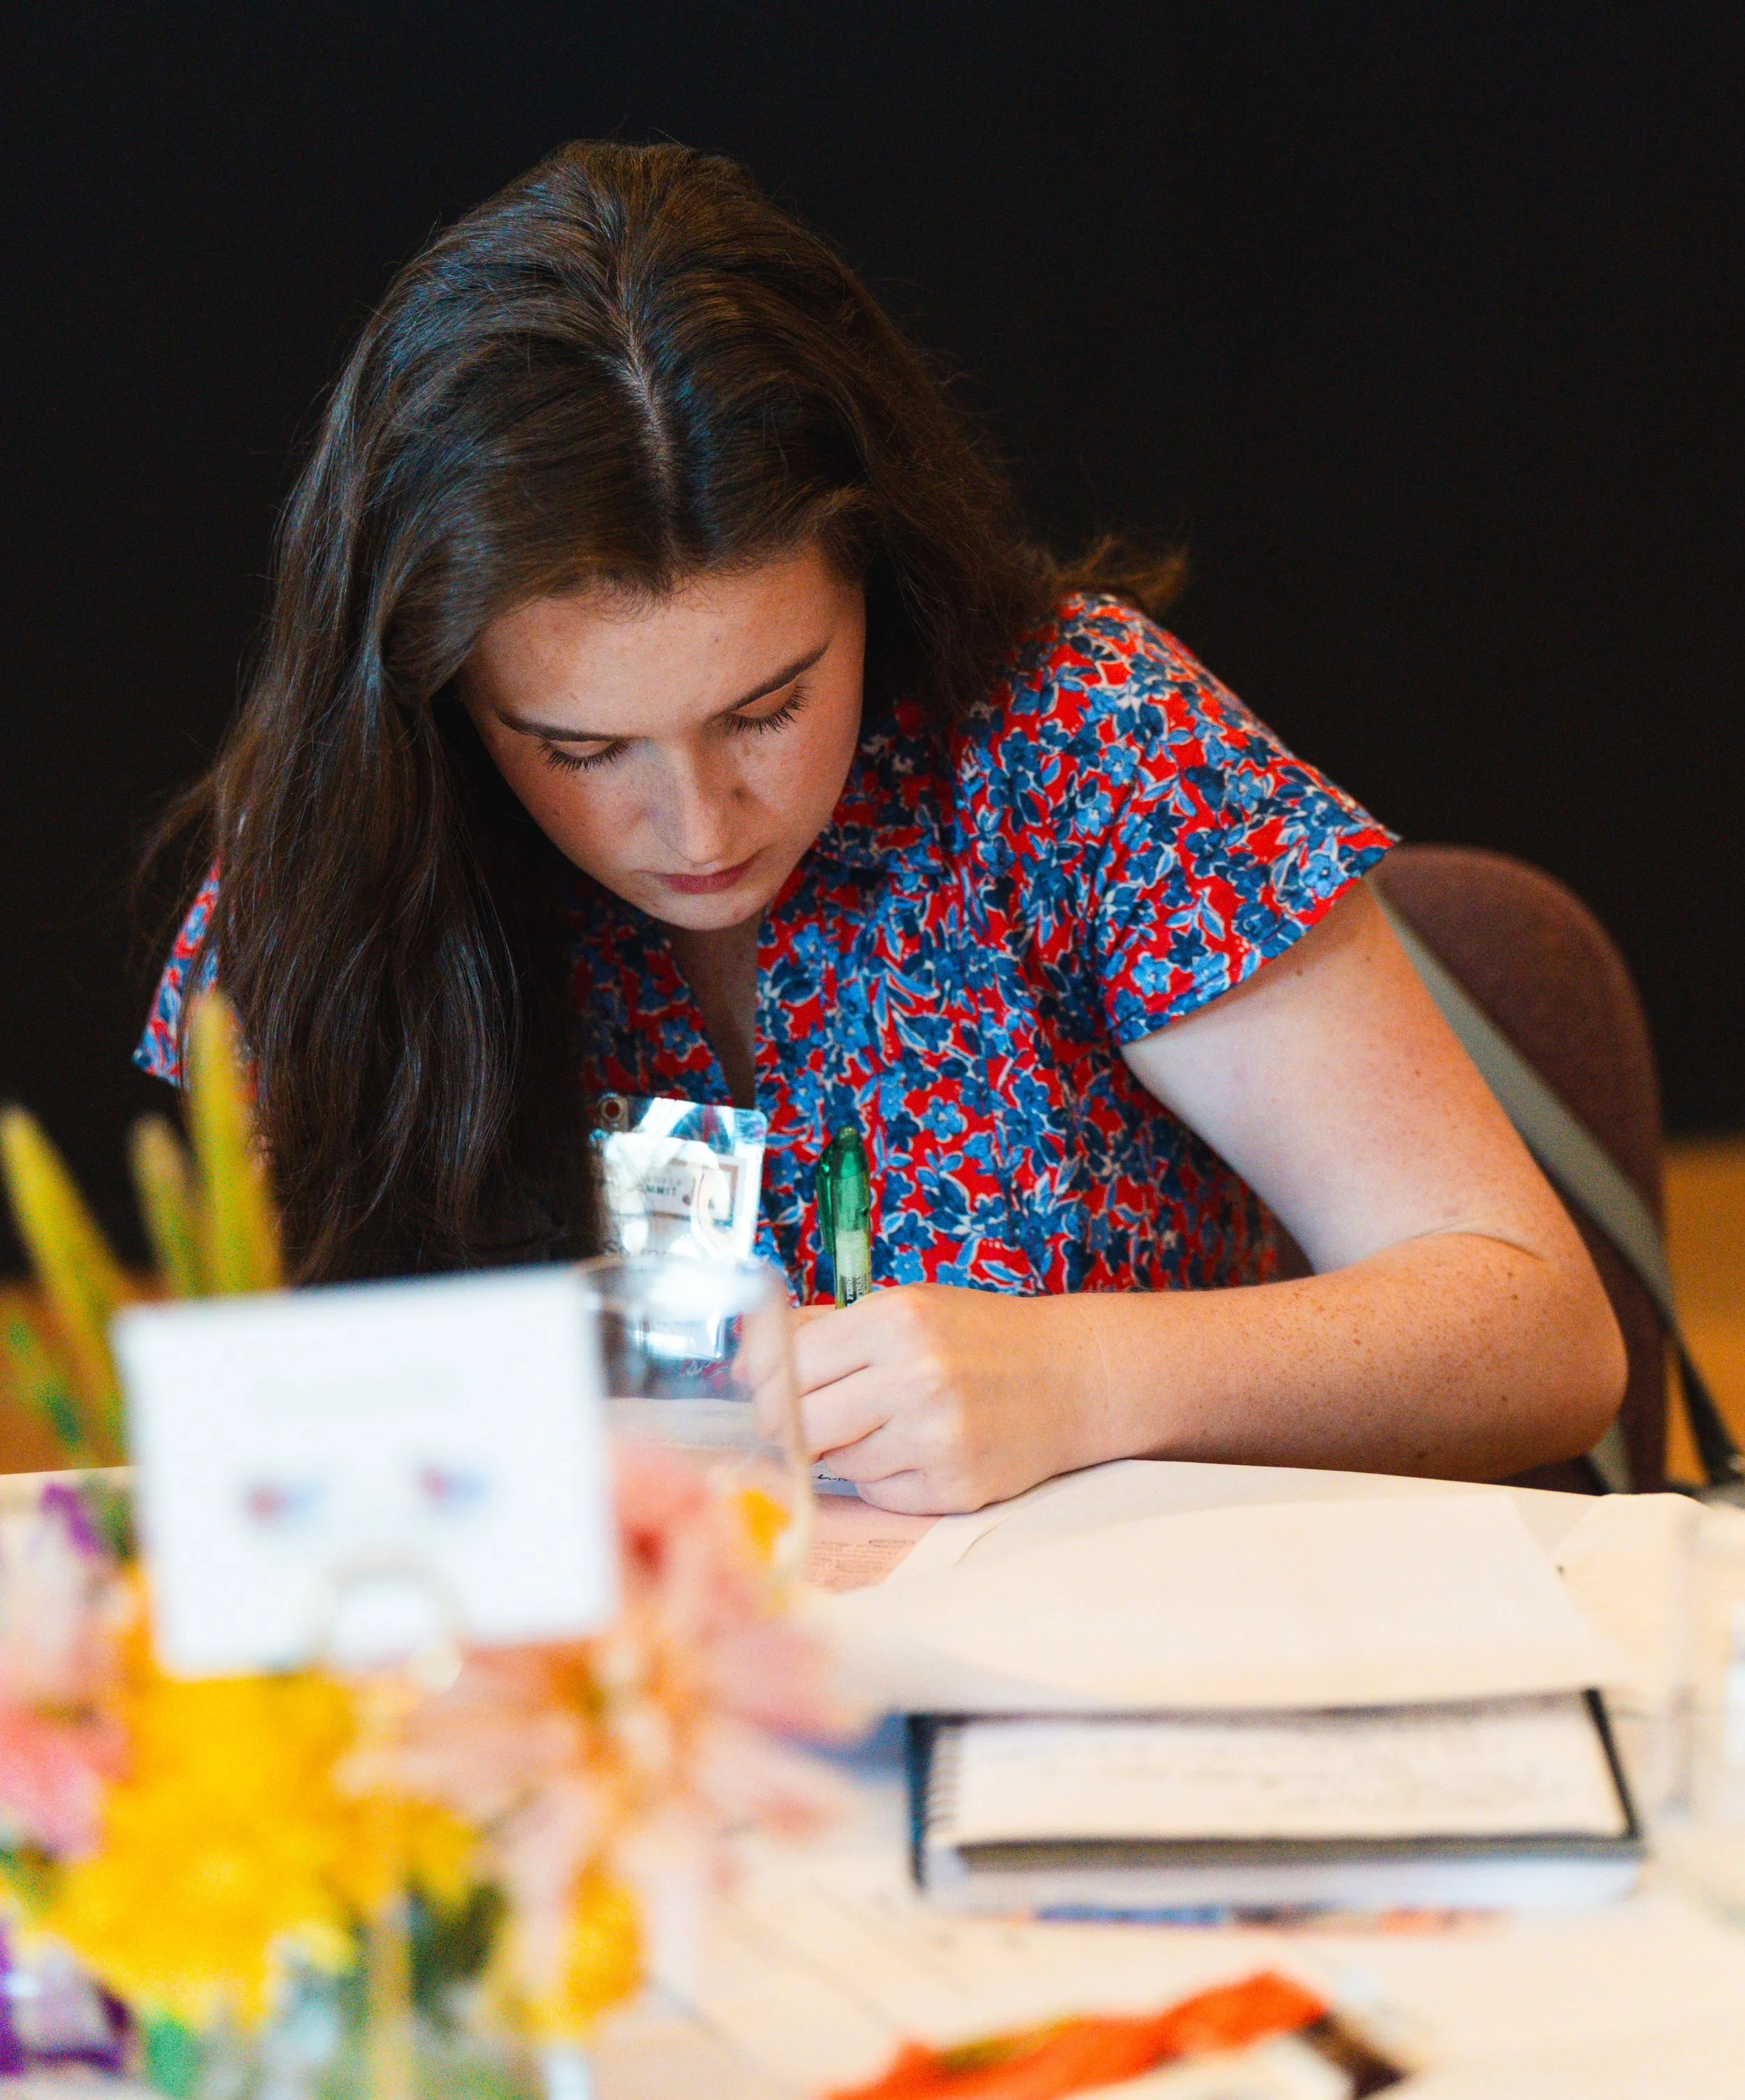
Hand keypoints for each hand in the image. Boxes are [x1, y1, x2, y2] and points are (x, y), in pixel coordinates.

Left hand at [791, 1285, 1093, 1513]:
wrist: (1072, 1377)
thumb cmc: (979, 1338)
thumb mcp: (906, 1308)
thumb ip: (823, 1331)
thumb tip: (747, 1366)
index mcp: (896, 1321)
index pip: (791, 1367)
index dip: (766, 1386)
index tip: (762, 1392)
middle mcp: (915, 1378)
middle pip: (802, 1422)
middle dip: (792, 1426)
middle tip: (804, 1419)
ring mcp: (936, 1439)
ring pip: (839, 1462)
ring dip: (846, 1449)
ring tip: (888, 1422)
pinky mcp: (953, 1488)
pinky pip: (879, 1493)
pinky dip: (884, 1476)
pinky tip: (917, 1448)